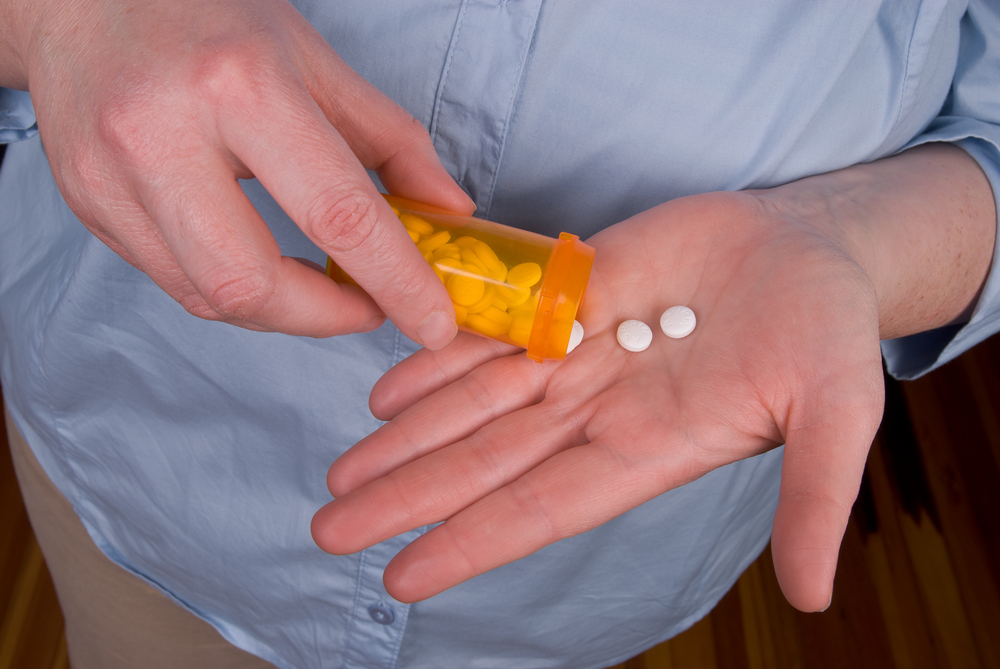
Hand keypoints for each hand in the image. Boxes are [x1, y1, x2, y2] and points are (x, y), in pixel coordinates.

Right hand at [2, 0, 472, 342]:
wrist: (79, 0)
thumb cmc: (206, 19)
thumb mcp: (314, 60)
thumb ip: (391, 140)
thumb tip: (449, 209)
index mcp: (239, 85)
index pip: (337, 213)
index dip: (396, 281)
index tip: (433, 322)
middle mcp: (163, 134)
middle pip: (254, 283)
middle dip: (326, 317)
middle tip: (367, 302)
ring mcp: (111, 177)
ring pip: (209, 297)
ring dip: (282, 310)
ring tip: (319, 283)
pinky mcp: (89, 206)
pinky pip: (174, 282)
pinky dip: (232, 289)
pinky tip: (260, 262)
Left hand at [312, 190, 886, 611]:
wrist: (808, 247)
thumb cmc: (826, 330)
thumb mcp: (836, 413)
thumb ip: (815, 498)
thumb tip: (812, 598)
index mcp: (648, 447)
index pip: (541, 507)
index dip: (470, 542)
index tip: (401, 575)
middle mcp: (598, 409)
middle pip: (485, 462)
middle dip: (408, 496)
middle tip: (331, 528)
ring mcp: (578, 353)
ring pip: (474, 403)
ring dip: (406, 438)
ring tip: (343, 474)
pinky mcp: (572, 295)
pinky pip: (495, 333)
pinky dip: (442, 360)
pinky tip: (389, 388)